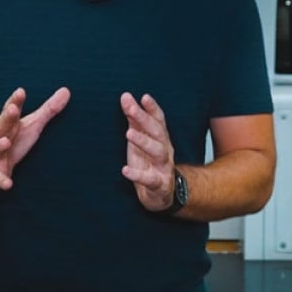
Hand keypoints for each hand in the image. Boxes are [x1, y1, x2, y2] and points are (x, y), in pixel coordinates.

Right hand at [0, 87, 69, 190]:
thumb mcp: (31, 125)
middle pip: (1, 125)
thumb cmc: (13, 141)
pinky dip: (1, 180)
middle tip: (13, 109)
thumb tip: (67, 91)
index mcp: (9, 124)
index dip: (15, 100)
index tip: (21, 91)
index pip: (10, 110)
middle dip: (7, 117)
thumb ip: (48, 110)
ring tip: (6, 142)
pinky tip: (8, 184)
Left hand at [120, 92, 175, 211]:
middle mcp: (165, 150)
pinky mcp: (159, 185)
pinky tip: (125, 170)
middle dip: (144, 119)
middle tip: (130, 109)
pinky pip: (150, 179)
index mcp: (161, 138)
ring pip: (158, 152)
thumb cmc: (148, 163)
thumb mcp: (140, 140)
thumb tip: (125, 97)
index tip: (144, 97)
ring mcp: (164, 167)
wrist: (161, 195)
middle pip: (158, 132)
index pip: (159, 120)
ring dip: (144, 142)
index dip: (152, 108)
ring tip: (128, 133)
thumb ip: (134, 119)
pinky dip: (138, 175)